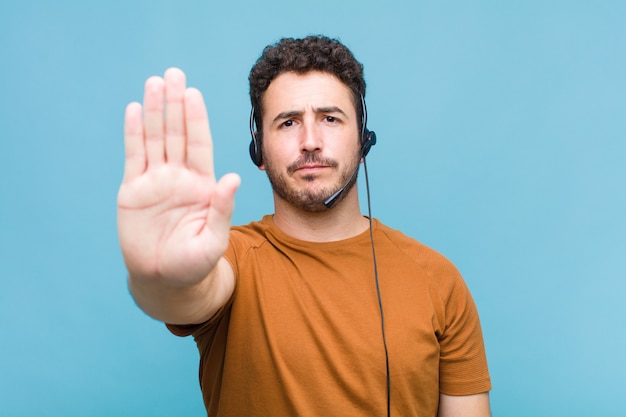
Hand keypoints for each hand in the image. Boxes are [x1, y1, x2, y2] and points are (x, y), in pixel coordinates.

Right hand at [118, 68, 239, 286]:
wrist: (165, 280)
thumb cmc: (195, 264)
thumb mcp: (212, 240)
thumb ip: (221, 209)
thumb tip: (233, 178)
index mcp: (203, 185)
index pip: (200, 144)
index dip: (196, 119)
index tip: (194, 94)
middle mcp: (180, 176)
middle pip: (177, 133)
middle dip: (175, 104)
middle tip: (174, 74)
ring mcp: (156, 181)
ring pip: (155, 139)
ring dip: (155, 111)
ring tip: (155, 83)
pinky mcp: (133, 190)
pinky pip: (134, 156)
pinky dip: (134, 133)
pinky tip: (135, 109)